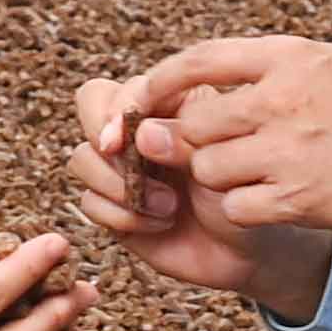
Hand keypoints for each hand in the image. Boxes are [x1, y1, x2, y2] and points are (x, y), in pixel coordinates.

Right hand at [64, 70, 331, 320]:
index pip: (120, 85)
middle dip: (103, 141)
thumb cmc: (246, 189)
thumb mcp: (222, 155)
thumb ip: (183, 137)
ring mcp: (121, 168)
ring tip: (167, 205)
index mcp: (165, 103)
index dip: (114, 109)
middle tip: (125, 162)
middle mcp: (137, 130)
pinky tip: (160, 224)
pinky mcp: (113, 207)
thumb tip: (139, 133)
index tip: (121, 139)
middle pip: (88, 107)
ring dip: (118, 184)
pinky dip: (122, 216)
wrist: (250, 245)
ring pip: (82, 158)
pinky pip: (90, 203)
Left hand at [92, 37, 331, 241]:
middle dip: (186, 143)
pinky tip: (268, 202)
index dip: (157, 85)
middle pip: (190, 124)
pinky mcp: (299, 197)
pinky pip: (236, 207)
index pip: (196, 62)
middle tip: (200, 154)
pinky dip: (242, 209)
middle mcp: (280, 100)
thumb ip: (263, 67)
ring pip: (208, 169)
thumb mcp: (323, 61)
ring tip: (250, 176)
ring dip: (218, 178)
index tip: (140, 101)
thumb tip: (200, 79)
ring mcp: (288, 151)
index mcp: (285, 58)